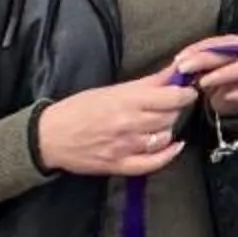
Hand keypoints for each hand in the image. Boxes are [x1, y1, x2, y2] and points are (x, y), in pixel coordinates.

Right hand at [34, 71, 191, 176]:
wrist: (49, 137)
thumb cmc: (78, 109)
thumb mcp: (111, 89)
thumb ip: (145, 83)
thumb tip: (173, 71)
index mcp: (126, 100)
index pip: (170, 97)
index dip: (185, 94)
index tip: (189, 90)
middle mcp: (128, 124)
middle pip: (169, 117)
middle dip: (176, 109)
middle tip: (173, 104)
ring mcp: (125, 147)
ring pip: (163, 137)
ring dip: (168, 128)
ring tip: (162, 122)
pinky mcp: (119, 165)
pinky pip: (152, 163)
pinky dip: (167, 155)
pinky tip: (174, 146)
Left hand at [177, 34, 237, 120]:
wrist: (227, 100)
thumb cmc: (210, 78)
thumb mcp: (197, 70)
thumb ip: (191, 62)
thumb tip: (177, 64)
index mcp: (233, 48)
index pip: (225, 41)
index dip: (203, 48)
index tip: (178, 60)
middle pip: (235, 52)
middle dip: (208, 58)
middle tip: (184, 69)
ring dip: (224, 73)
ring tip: (202, 83)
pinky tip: (226, 96)